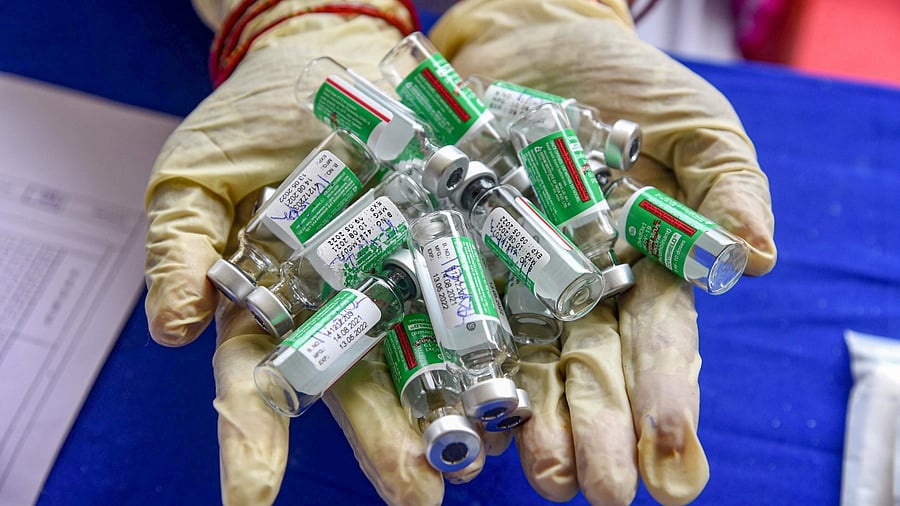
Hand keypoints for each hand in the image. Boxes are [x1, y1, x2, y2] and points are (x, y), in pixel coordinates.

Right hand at [144, 2, 469, 503]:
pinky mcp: (458, 243)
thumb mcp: (196, 177)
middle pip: (364, 387)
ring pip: (434, 354)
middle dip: (386, 442)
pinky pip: (483, 291)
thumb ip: (182, 248)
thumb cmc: (251, 123)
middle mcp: (348, 309)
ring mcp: (408, 280)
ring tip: (479, 448)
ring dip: (457, 406)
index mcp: (278, 307)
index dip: (253, 441)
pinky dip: (505, 331)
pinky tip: (526, 372)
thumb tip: (171, 328)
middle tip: (414, 492)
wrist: (326, 64)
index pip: (258, 384)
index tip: (249, 498)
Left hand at [429, 0, 777, 503]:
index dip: (665, 398)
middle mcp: (575, 289)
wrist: (529, 42)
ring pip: (522, 360)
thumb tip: (755, 258)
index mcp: (639, 271)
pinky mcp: (452, 256)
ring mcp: (510, 278)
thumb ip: (724, 185)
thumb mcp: (691, 123)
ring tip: (541, 473)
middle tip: (598, 488)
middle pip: (588, 368)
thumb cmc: (621, 81)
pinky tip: (462, 415)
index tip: (670, 456)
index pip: (658, 344)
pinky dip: (456, 366)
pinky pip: (450, 316)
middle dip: (598, 430)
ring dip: (532, 422)